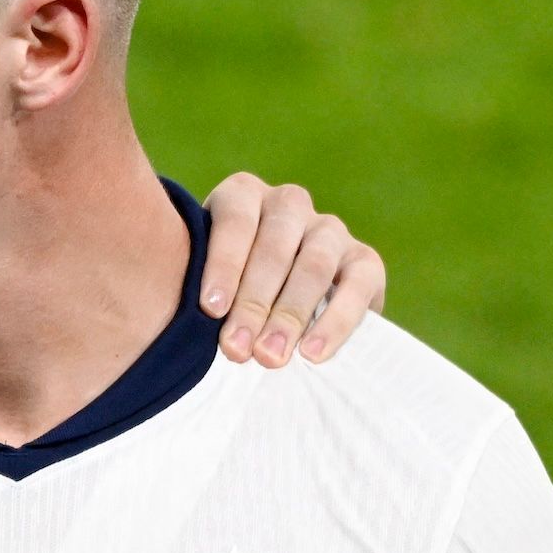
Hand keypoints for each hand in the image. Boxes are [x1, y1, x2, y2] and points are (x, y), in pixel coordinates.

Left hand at [199, 172, 386, 366]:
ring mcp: (329, 229)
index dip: (224, 264)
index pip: (236, 219)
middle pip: (274, 248)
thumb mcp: (207, 281)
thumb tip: (187, 328)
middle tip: (236, 349)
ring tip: (270, 356)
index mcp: (242, 195)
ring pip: (314, 264)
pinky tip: (312, 354)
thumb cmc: (226, 293)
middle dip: (253, 303)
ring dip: (290, 315)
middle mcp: (288, 205)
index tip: (210, 310)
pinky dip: (336, 322)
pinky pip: (358, 285)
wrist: (278, 305)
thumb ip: (203, 292)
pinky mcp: (364, 261)